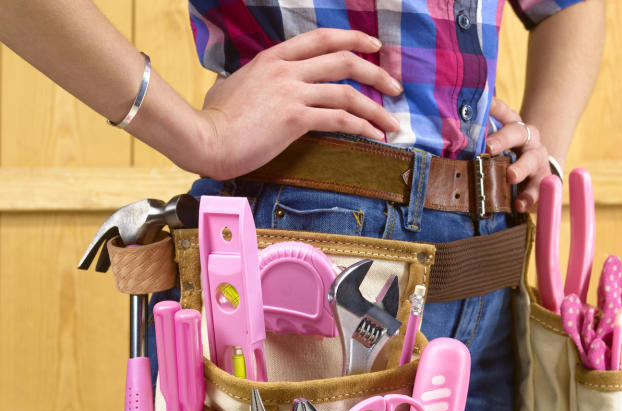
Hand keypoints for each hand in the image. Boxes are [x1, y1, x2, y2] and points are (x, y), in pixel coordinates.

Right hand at [192, 28, 402, 179]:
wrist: (205, 138)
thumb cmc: (213, 118)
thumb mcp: (233, 85)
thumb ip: (255, 81)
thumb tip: (254, 84)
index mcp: (273, 58)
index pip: (322, 39)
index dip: (352, 39)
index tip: (374, 47)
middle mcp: (286, 70)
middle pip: (343, 60)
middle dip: (376, 73)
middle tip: (395, 87)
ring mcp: (292, 92)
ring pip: (348, 93)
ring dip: (377, 108)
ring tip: (393, 122)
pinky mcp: (296, 119)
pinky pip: (341, 120)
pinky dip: (364, 127)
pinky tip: (376, 136)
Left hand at [484, 97, 550, 212]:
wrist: (538, 175)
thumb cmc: (509, 159)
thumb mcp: (498, 147)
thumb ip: (481, 141)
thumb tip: (450, 137)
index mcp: (515, 127)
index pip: (505, 112)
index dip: (495, 107)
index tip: (484, 102)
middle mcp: (529, 139)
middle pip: (518, 133)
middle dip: (503, 139)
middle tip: (489, 147)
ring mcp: (537, 160)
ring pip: (531, 161)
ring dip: (520, 168)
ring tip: (510, 176)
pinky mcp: (543, 181)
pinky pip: (538, 189)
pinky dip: (529, 197)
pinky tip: (519, 204)